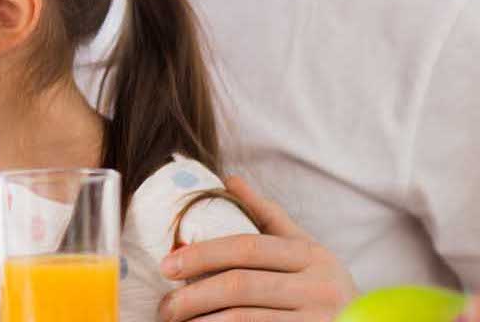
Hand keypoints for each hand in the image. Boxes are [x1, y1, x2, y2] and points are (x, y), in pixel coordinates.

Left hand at [157, 176, 356, 320]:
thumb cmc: (323, 287)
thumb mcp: (305, 250)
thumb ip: (268, 217)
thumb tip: (230, 179)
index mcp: (310, 256)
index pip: (247, 247)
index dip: (202, 254)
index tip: (166, 265)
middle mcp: (318, 288)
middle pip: (240, 286)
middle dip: (193, 296)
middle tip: (165, 306)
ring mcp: (317, 320)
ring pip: (244, 319)